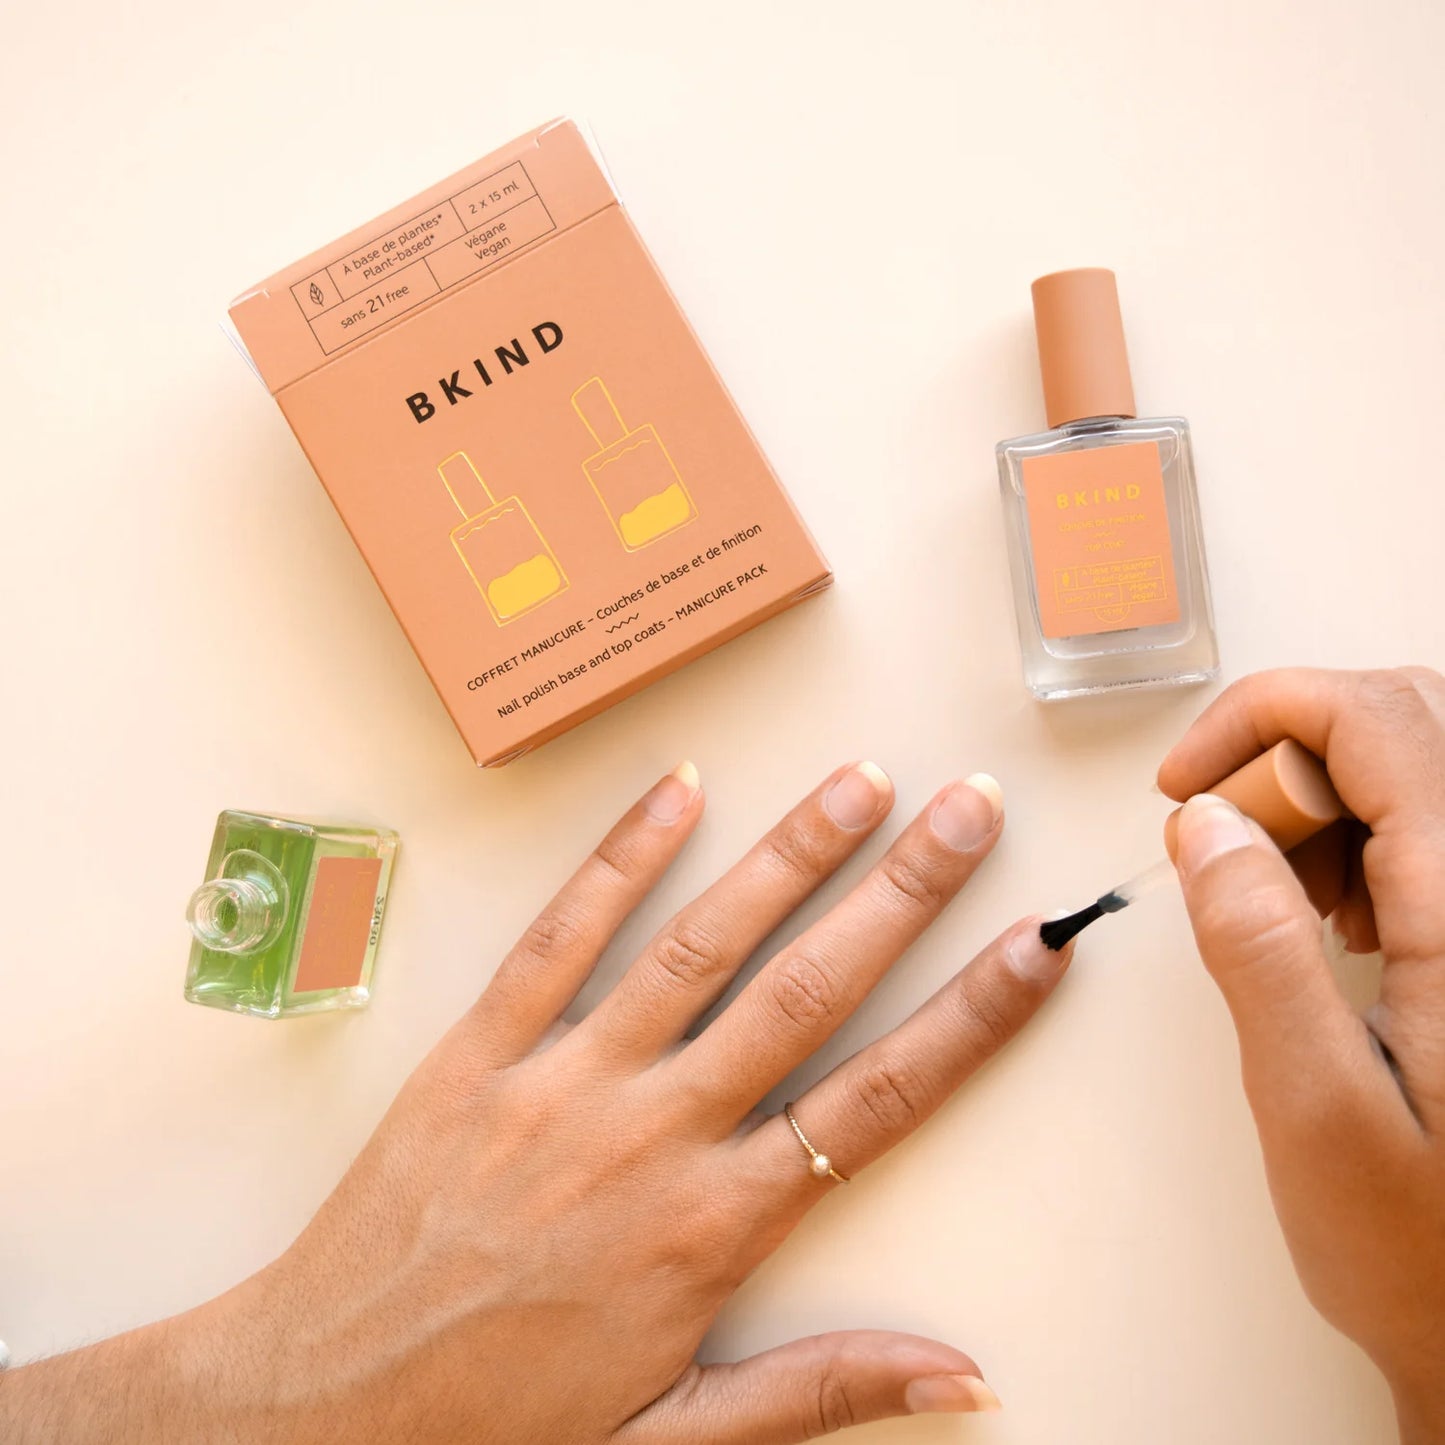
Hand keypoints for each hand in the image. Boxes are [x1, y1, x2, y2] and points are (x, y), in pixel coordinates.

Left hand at [1, 761, 1071, 1442]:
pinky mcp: (481, 1050)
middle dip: (902, 894)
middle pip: (807, 992)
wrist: (324, 1406)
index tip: (1036, 947)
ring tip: (856, 785)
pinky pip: (561, 938)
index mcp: (714, 1227)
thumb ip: (820, 1393)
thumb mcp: (675, 1439)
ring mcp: (564, 1079)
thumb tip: (961, 1374)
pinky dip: (623, 860)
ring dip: (786, 857)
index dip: (971, 1019)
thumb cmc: (503, 1424)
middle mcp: (653, 1135)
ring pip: (699, 947)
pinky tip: (678, 791)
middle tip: (967, 814)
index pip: (880, 1101)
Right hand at [1160, 668, 1444, 1442]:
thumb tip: (1208, 825)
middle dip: (1286, 756)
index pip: (1377, 722)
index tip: (1186, 784)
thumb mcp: (1314, 1103)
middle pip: (1403, 724)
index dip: (1262, 717)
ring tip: (1275, 900)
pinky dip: (1360, 846)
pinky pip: (1430, 833)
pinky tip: (1335, 924)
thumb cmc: (1424, 1251)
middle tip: (1225, 841)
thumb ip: (1257, 948)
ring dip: (1323, 804)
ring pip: (1418, 769)